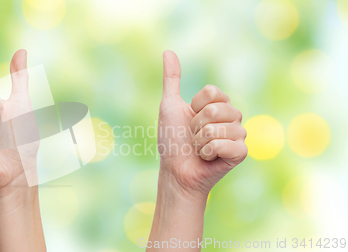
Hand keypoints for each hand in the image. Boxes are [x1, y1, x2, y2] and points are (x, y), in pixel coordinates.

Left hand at [158, 50, 246, 198]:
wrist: (176, 171)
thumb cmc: (172, 140)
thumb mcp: (170, 106)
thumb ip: (172, 79)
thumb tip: (167, 51)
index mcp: (218, 104)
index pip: (213, 92)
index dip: (195, 106)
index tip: (189, 118)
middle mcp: (232, 117)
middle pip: (216, 108)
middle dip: (196, 125)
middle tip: (193, 137)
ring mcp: (238, 134)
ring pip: (220, 127)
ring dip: (200, 141)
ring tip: (200, 149)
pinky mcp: (241, 153)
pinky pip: (228, 144)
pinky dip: (209, 152)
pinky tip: (209, 158)